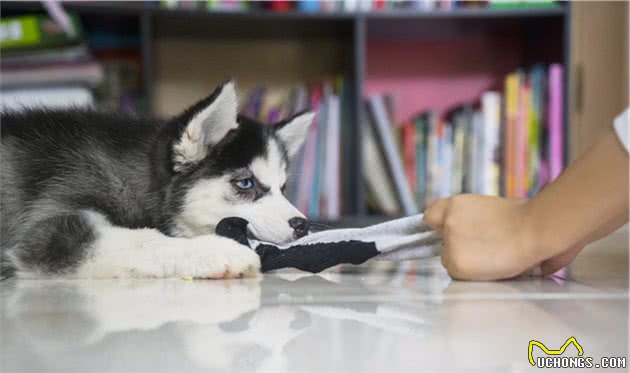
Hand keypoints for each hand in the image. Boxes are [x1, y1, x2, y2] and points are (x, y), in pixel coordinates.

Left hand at [424, 195, 543, 280]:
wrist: (535, 230)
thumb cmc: (523, 217)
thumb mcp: (488, 207)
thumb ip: (470, 218)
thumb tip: (469, 230)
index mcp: (455, 204)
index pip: (432, 217)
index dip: (441, 226)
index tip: (448, 233)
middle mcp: (448, 222)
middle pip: (442, 241)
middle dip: (457, 246)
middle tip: (481, 248)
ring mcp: (450, 242)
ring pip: (448, 259)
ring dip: (464, 260)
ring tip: (490, 257)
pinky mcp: (455, 263)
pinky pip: (456, 273)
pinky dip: (469, 273)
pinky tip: (488, 266)